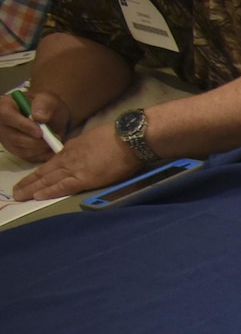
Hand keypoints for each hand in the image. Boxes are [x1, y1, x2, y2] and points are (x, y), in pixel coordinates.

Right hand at [0, 89, 72, 167]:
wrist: (48, 115)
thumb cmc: (45, 105)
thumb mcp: (47, 99)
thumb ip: (43, 105)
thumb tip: (39, 118)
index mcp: (5, 107)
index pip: (8, 117)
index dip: (24, 126)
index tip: (40, 132)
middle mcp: (2, 124)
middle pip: (15, 138)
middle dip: (37, 141)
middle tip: (54, 139)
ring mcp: (7, 139)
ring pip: (21, 150)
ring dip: (41, 149)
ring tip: (54, 142)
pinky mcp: (16, 150)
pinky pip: (27, 157)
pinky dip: (41, 155)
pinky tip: (51, 149)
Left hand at [12, 124, 138, 199]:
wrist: (129, 138)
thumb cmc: (119, 138)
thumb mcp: (95, 140)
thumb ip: (86, 149)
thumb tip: (86, 157)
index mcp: (73, 148)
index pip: (52, 163)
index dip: (41, 172)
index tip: (32, 179)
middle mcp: (69, 158)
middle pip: (45, 171)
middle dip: (30, 182)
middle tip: (17, 191)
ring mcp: (75, 168)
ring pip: (48, 179)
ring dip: (32, 188)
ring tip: (20, 195)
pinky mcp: (84, 178)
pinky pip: (62, 186)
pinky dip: (49, 191)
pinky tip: (38, 196)